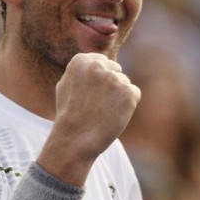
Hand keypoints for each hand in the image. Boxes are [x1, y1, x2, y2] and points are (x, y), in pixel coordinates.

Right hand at [38, 53, 140, 184]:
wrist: (76, 138)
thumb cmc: (68, 115)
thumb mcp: (65, 85)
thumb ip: (81, 70)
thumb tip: (96, 61)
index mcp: (81, 61)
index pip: (103, 61)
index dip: (100, 80)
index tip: (92, 94)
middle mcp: (98, 66)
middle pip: (116, 70)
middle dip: (111, 86)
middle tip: (98, 105)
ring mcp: (114, 79)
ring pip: (125, 83)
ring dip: (119, 96)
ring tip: (104, 112)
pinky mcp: (128, 92)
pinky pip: (134, 95)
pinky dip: (128, 106)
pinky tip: (114, 115)